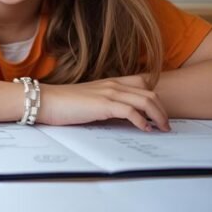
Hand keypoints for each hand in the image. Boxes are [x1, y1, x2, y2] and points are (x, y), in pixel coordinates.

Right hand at [38, 75, 169, 131]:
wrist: (46, 101)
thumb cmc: (64, 104)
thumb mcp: (91, 101)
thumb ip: (107, 104)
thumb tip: (122, 118)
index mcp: (110, 82)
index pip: (143, 82)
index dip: (155, 96)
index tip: (159, 112)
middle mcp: (113, 85)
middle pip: (150, 93)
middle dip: (163, 110)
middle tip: (166, 125)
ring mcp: (109, 93)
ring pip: (146, 100)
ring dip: (158, 116)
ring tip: (162, 128)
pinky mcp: (104, 105)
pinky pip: (131, 112)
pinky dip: (142, 121)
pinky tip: (144, 129)